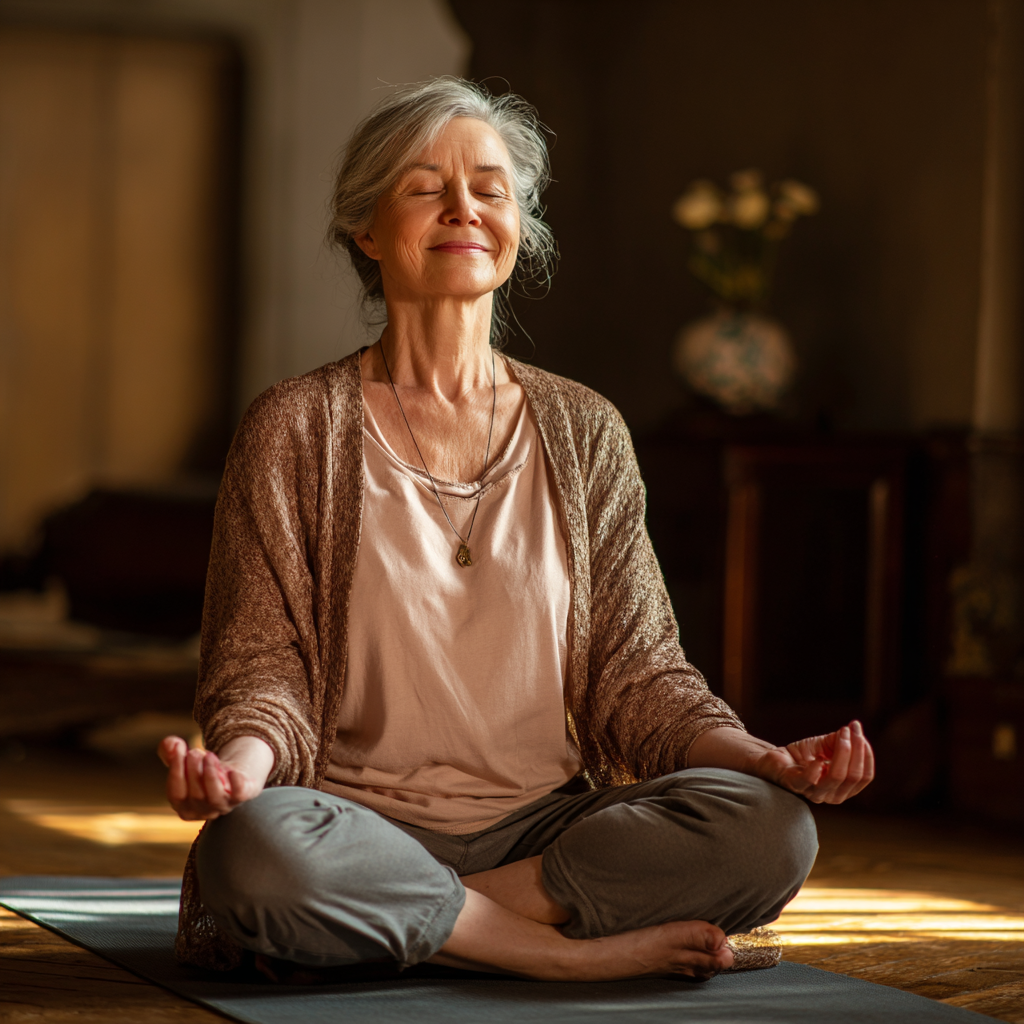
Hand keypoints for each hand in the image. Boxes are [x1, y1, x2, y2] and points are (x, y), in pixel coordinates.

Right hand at [157, 735, 272, 820]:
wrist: (232, 774)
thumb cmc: (202, 770)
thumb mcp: (184, 760)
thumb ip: (170, 752)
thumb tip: (170, 745)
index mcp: (184, 807)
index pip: (176, 795)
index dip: (175, 771)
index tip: (177, 749)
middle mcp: (203, 811)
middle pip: (195, 795)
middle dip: (193, 771)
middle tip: (194, 752)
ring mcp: (223, 806)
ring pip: (215, 796)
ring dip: (210, 774)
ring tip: (209, 755)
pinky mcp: (241, 797)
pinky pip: (239, 794)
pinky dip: (235, 783)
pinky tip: (231, 770)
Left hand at [752, 720, 873, 803]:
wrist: (775, 759)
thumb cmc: (803, 755)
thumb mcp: (826, 745)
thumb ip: (842, 740)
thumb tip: (855, 727)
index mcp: (844, 789)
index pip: (865, 776)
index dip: (866, 754)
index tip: (858, 731)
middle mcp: (832, 796)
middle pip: (853, 776)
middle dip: (855, 749)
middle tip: (850, 729)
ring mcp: (814, 793)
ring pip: (837, 777)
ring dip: (842, 751)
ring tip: (840, 734)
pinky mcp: (795, 786)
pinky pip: (810, 780)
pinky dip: (816, 767)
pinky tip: (818, 756)